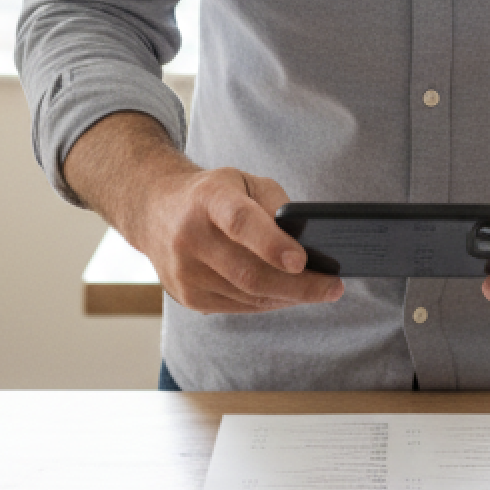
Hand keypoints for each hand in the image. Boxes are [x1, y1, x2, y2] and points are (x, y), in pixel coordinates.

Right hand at [64, 111, 342, 315]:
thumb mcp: (243, 182)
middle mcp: (190, 237)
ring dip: (289, 297)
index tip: (303, 259)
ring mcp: (184, 272)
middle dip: (299, 285)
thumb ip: (275, 205)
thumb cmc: (214, 194)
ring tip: (319, 290)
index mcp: (208, 199)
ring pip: (248, 296)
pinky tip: (288, 294)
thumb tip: (307, 244)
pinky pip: (239, 307)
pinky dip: (269, 302)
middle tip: (333, 287)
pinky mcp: (187, 297)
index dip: (271, 244)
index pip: (240, 223)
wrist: (155, 211)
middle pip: (250, 272)